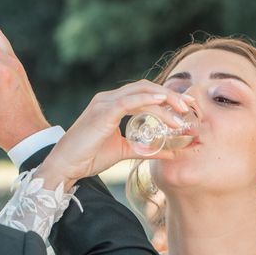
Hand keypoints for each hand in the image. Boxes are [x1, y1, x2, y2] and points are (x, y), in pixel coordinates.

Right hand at [38, 79, 195, 189]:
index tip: (185, 107)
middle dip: (170, 95)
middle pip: (145, 88)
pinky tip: (162, 104)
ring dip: (164, 99)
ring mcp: (104, 103)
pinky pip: (128, 101)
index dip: (165, 97)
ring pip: (140, 92)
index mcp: (112, 105)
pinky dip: (147, 100)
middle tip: (189, 106)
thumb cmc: (88, 157)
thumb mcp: (123, 151)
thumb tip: (169, 152)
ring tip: (182, 111)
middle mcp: (108, 99)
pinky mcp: (102, 112)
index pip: (143, 93)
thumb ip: (145, 149)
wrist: (66, 166)